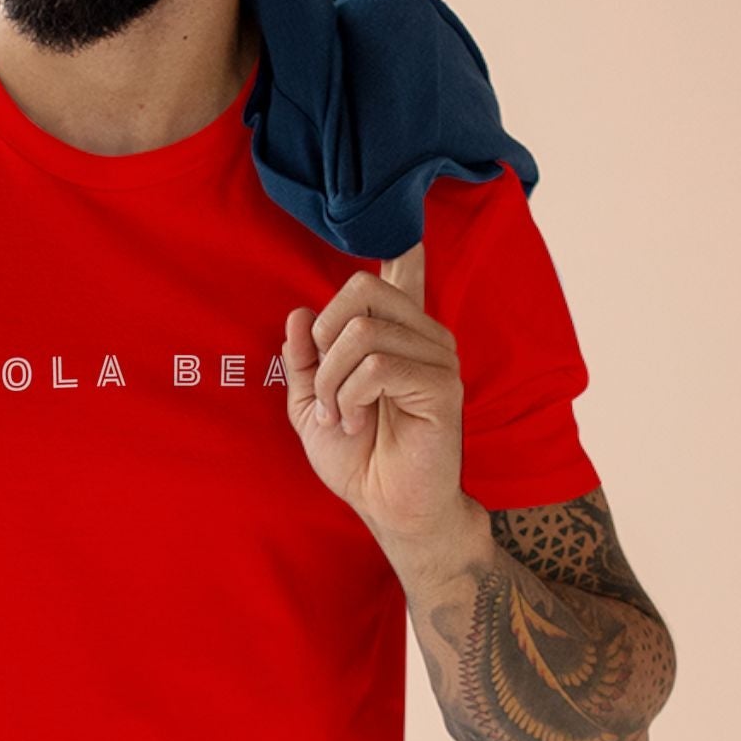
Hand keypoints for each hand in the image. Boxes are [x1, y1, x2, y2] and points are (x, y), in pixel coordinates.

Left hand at [281, 242, 482, 566]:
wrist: (383, 505)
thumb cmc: (357, 458)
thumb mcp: (313, 405)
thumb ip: (304, 360)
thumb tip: (298, 313)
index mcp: (396, 335)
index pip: (404, 274)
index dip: (406, 248)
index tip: (410, 234)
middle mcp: (422, 336)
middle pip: (361, 289)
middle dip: (324, 340)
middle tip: (327, 387)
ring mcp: (437, 358)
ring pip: (362, 332)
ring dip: (333, 381)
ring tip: (342, 416)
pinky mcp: (441, 386)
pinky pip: (378, 366)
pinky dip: (352, 397)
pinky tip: (358, 422)